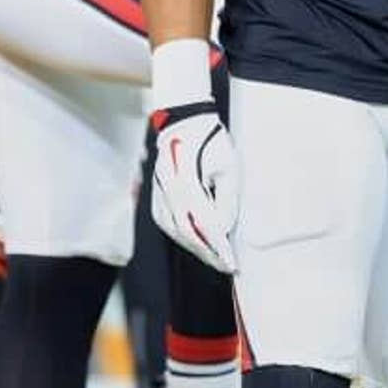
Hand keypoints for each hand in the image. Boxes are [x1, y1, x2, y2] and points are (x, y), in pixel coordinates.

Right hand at [150, 104, 239, 274]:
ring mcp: (159, 194)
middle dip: (208, 254)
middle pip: (188, 233)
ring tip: (214, 258)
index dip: (218, 248)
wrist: (184, 122)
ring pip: (175, 231)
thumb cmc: (209, 140)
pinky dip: (182, 236)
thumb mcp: (228, 167)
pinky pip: (167, 223)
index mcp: (187, 184)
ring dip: (195, 248)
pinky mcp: (157, 195)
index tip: (230, 263)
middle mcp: (169, 192)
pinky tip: (196, 242)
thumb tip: (223, 229)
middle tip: (225, 266)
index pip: (204, 225)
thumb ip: (226, 200)